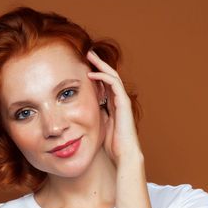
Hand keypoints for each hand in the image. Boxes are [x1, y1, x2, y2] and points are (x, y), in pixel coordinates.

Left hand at [86, 50, 142, 166]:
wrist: (124, 154)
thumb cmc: (113, 144)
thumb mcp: (100, 126)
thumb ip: (96, 116)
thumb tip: (84, 112)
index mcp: (113, 105)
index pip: (105, 84)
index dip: (96, 74)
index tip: (84, 67)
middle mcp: (119, 101)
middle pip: (109, 76)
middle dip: (99, 64)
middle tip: (87, 54)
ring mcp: (123, 101)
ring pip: (112, 76)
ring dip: (101, 65)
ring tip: (89, 56)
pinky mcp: (124, 104)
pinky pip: (114, 85)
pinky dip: (103, 78)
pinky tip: (92, 74)